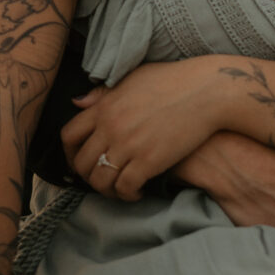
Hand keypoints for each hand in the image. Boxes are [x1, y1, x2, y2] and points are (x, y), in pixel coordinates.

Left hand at [61, 59, 220, 200]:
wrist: (206, 90)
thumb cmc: (173, 81)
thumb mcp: (133, 78)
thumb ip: (104, 93)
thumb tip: (78, 102)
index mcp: (105, 106)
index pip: (69, 136)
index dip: (70, 154)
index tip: (80, 163)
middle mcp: (111, 126)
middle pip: (81, 164)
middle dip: (88, 177)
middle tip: (102, 180)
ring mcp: (128, 144)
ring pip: (100, 181)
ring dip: (106, 191)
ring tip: (120, 190)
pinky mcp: (148, 161)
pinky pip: (125, 188)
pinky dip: (128, 196)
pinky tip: (139, 192)